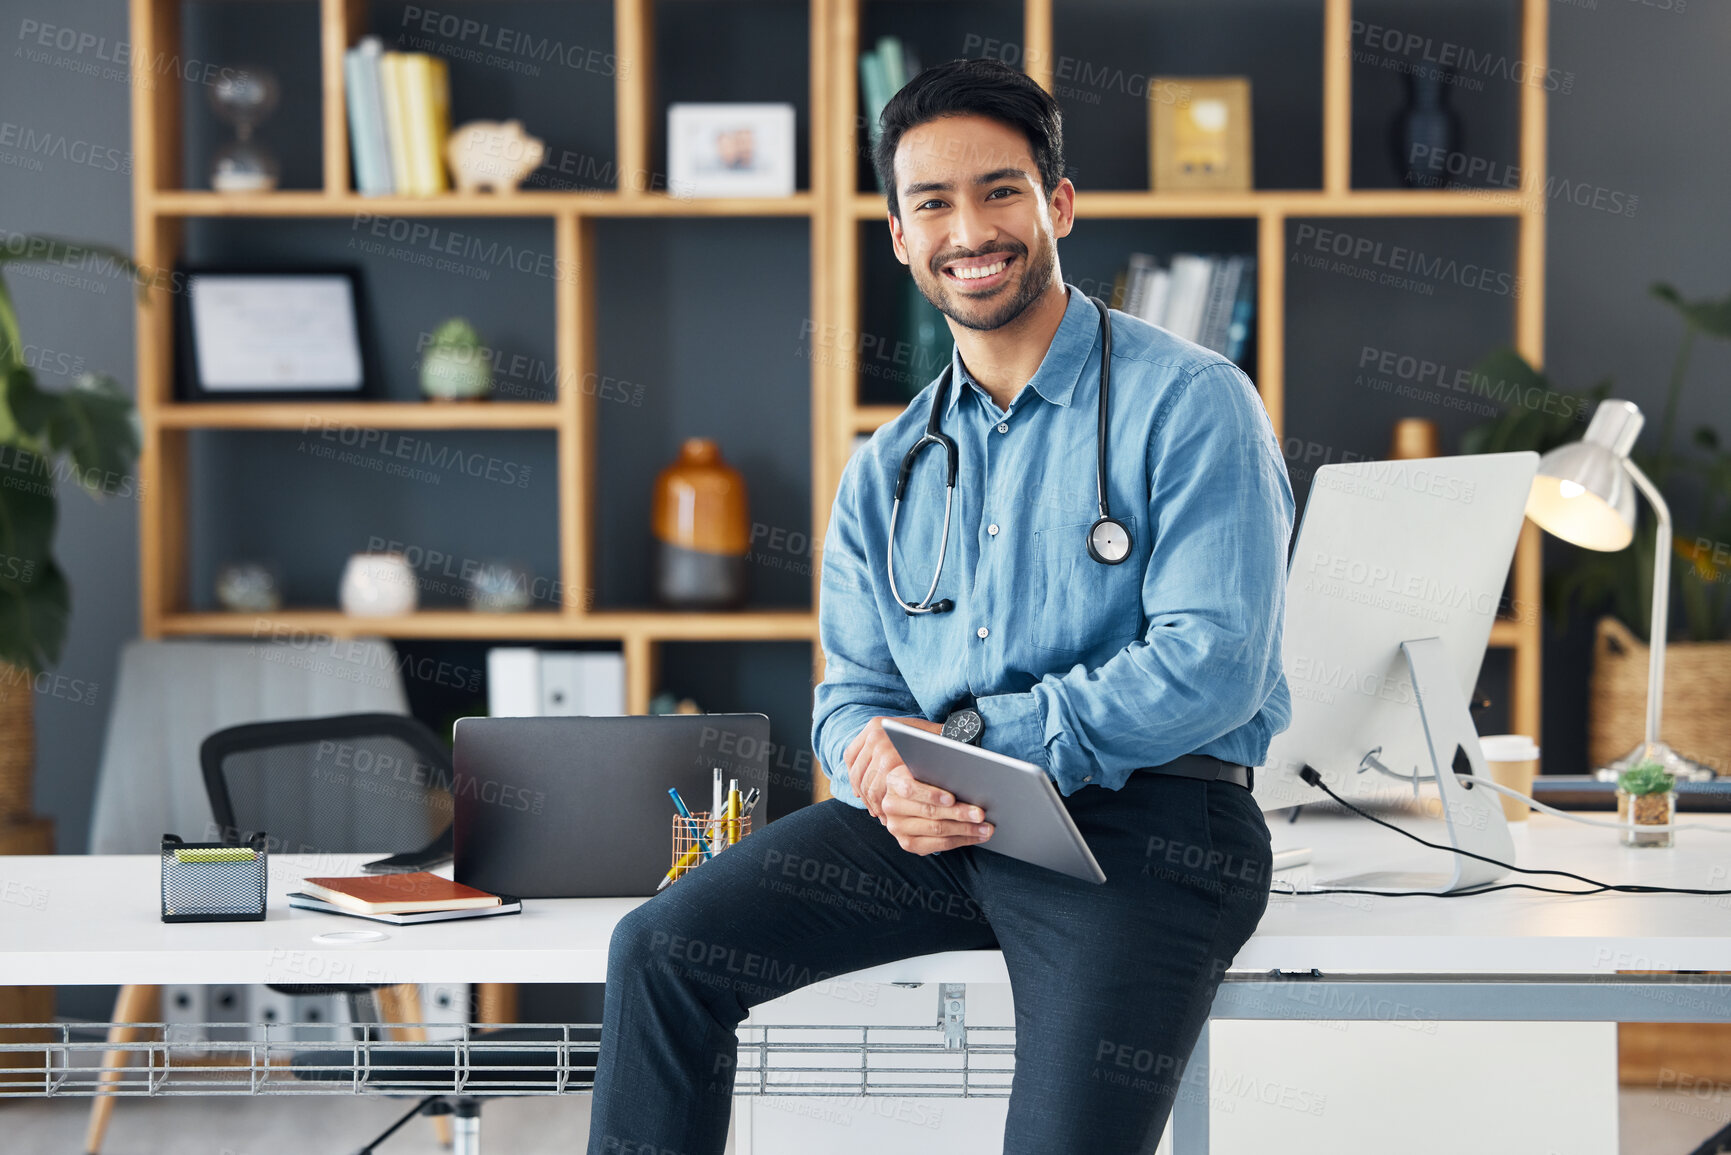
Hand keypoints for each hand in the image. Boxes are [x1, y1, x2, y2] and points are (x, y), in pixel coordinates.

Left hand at [844, 716, 940, 817]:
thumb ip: (880, 756)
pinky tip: (888, 812)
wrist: (954, 741)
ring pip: (867, 784)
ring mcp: (881, 746)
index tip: (861, 794)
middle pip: (858, 773)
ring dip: (873, 803)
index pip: (851, 757)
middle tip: (876, 811)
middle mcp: (875, 734)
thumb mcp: (902, 742)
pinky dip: (880, 804)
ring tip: (883, 815)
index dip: (854, 779)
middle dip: (866, 796)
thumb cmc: (930, 747)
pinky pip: (876, 790)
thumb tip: (857, 790)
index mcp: (874, 726)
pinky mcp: (891, 761)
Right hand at [878, 764, 993, 855]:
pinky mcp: (908, 844)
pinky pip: (939, 845)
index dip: (932, 794)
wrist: (905, 798)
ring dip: (965, 829)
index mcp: (894, 783)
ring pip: (937, 830)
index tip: (952, 798)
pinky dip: (961, 840)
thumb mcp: (923, 771)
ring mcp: (898, 828)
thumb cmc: (922, 780)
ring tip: (985, 827)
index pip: (911, 789)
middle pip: (929, 812)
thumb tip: (965, 780)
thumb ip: (936, 774)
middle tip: (980, 814)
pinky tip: (976, 836)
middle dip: (958, 813)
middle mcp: (891, 807)